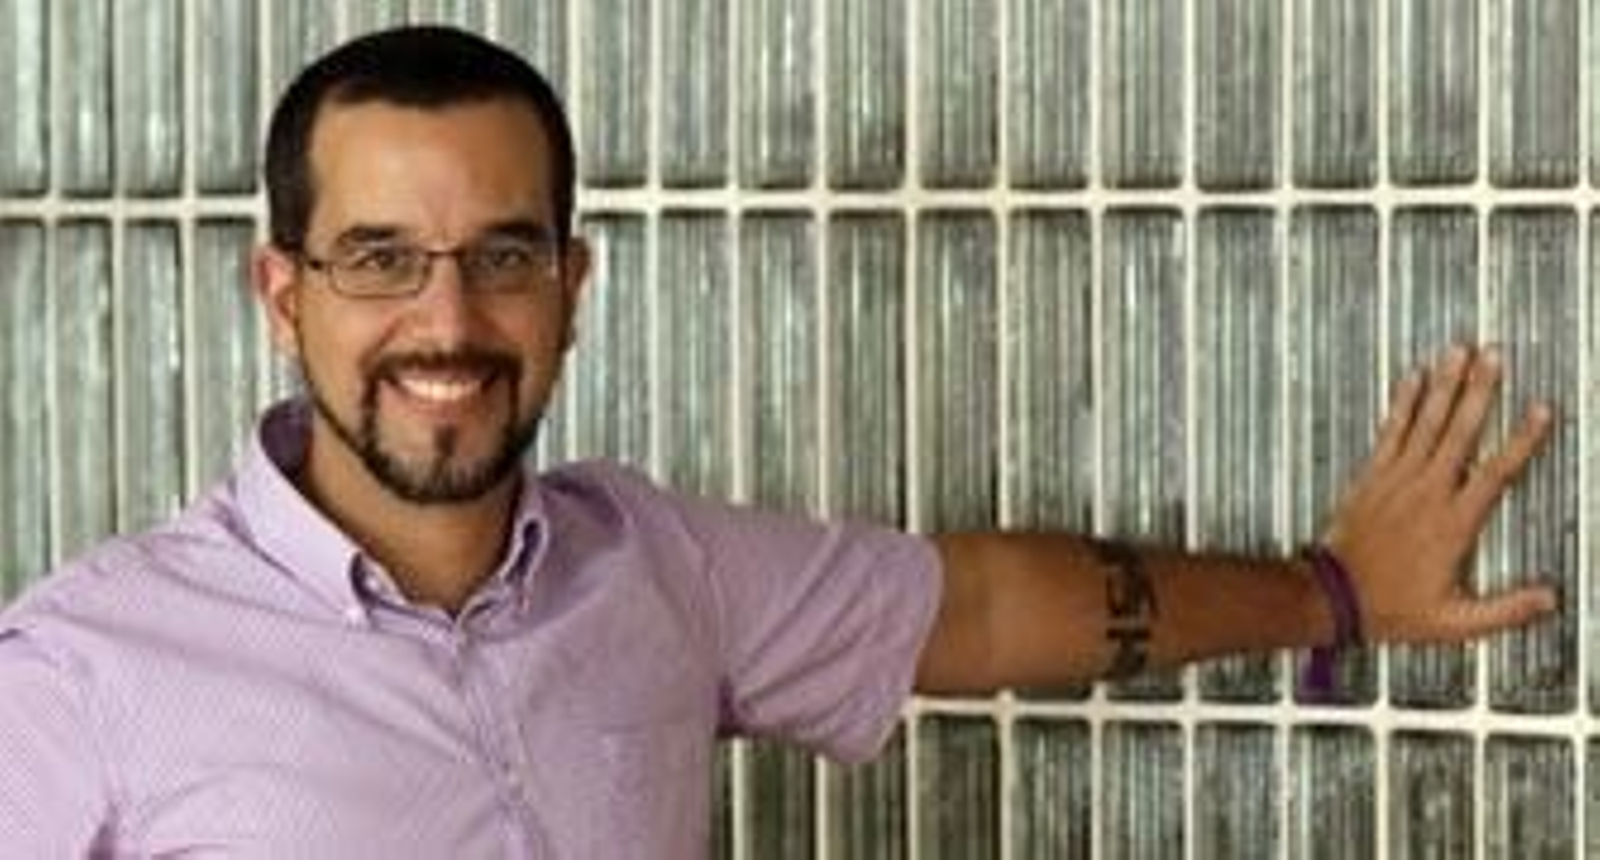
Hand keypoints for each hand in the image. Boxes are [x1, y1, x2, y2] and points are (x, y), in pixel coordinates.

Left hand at [1320, 345, 1557, 643]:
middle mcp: (1428, 493)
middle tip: (1496, 354)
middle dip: (1480, 391)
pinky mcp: (1371, 477)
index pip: (1498, 472)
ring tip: (1460, 350)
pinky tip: (1414, 376)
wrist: (1332, 597)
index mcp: (1455, 523)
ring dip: (1445, 386)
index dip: (1522, 439)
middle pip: (1461, 433)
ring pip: (1426, 424)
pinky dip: (1402, 403)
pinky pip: (1389, 432)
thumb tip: (1552, 598)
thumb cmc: (1392, 609)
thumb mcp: (1455, 621)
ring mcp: (1397, 480)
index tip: (1542, 409)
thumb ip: (1506, 610)